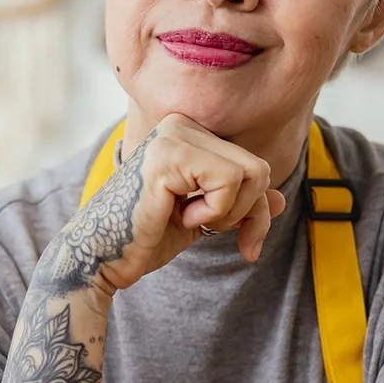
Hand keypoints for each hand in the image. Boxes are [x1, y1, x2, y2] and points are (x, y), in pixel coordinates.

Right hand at [56, 115, 289, 295]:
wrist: (101, 258)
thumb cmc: (146, 238)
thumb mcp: (205, 219)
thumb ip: (240, 204)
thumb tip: (281, 200)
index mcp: (187, 133)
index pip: (252, 166)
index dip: (254, 210)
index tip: (239, 240)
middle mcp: (180, 124)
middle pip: (259, 168)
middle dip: (247, 213)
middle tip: (206, 227)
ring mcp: (174, 134)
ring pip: (252, 173)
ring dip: (228, 212)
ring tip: (188, 217)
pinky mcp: (169, 154)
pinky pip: (230, 182)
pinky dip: (214, 211)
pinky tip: (178, 214)